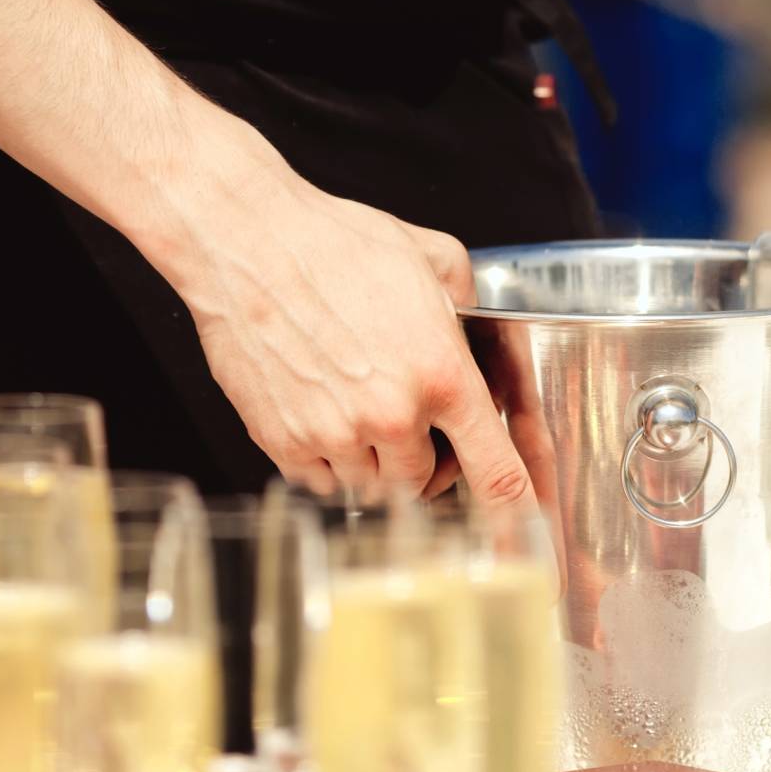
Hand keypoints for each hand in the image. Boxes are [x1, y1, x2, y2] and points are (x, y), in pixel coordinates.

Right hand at [151, 138, 528, 503]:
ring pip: (371, 487)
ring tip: (361, 412)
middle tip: (413, 429)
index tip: (522, 528)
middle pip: (424, 485)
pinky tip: (325, 418)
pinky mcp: (281, 439)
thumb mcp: (436, 258)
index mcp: (443, 376)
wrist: (248, 242)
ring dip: (374, 463)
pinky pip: (319, 483)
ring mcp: (333, 433)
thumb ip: (471, 304)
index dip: (515, 509)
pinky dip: (327, 464)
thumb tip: (483, 324)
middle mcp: (392, 414)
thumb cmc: (335, 243)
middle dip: (425, 465)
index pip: (495, 470)